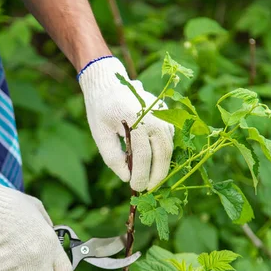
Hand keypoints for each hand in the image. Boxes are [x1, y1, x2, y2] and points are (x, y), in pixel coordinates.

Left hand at [79, 57, 174, 191]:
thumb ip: (113, 158)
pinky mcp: (166, 113)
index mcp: (135, 119)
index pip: (143, 155)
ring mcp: (162, 113)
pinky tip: (154, 162)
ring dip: (163, 165)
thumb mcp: (100, 135)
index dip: (141, 176)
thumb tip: (128, 178)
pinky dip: (164, 152)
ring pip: (169, 146)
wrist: (109, 81)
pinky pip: (169, 137)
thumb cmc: (101, 109)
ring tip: (152, 179)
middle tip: (148, 189)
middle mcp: (154, 115)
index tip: (136, 188)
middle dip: (157, 175)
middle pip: (162, 152)